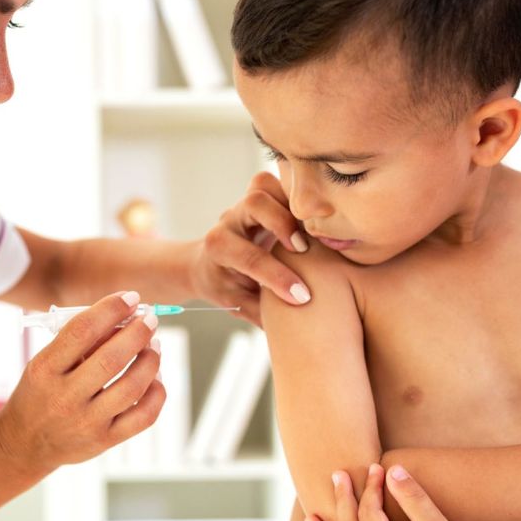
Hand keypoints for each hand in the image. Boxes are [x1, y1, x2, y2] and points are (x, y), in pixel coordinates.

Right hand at [0, 291, 163, 472]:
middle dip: (138, 332)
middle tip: (151, 318)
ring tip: (155, 345)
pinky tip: (155, 378)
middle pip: (111, 359)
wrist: (25, 443)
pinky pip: (144, 416)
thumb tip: (124, 318)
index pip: (81, 331)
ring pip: (132, 387)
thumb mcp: (45, 363)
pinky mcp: (105, 440)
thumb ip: (78, 342)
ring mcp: (87, 422)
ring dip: (151, 359)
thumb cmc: (40, 392)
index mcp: (45, 369)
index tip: (131, 298)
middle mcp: (65, 397)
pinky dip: (157, 392)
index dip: (110, 309)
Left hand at [192, 171, 311, 325]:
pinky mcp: (260, 196)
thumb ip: (264, 315)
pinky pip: (277, 182)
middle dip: (282, 224)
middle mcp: (230, 220)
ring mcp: (244, 204)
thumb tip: (297, 337)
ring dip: (293, 206)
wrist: (207, 264)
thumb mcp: (238, 305)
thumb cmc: (226, 287)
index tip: (302, 296)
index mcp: (219, 248)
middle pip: (255, 203)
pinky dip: (296, 196)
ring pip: (265, 187)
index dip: (277, 277)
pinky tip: (313, 218)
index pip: (249, 258)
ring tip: (313, 232)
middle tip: (304, 250)